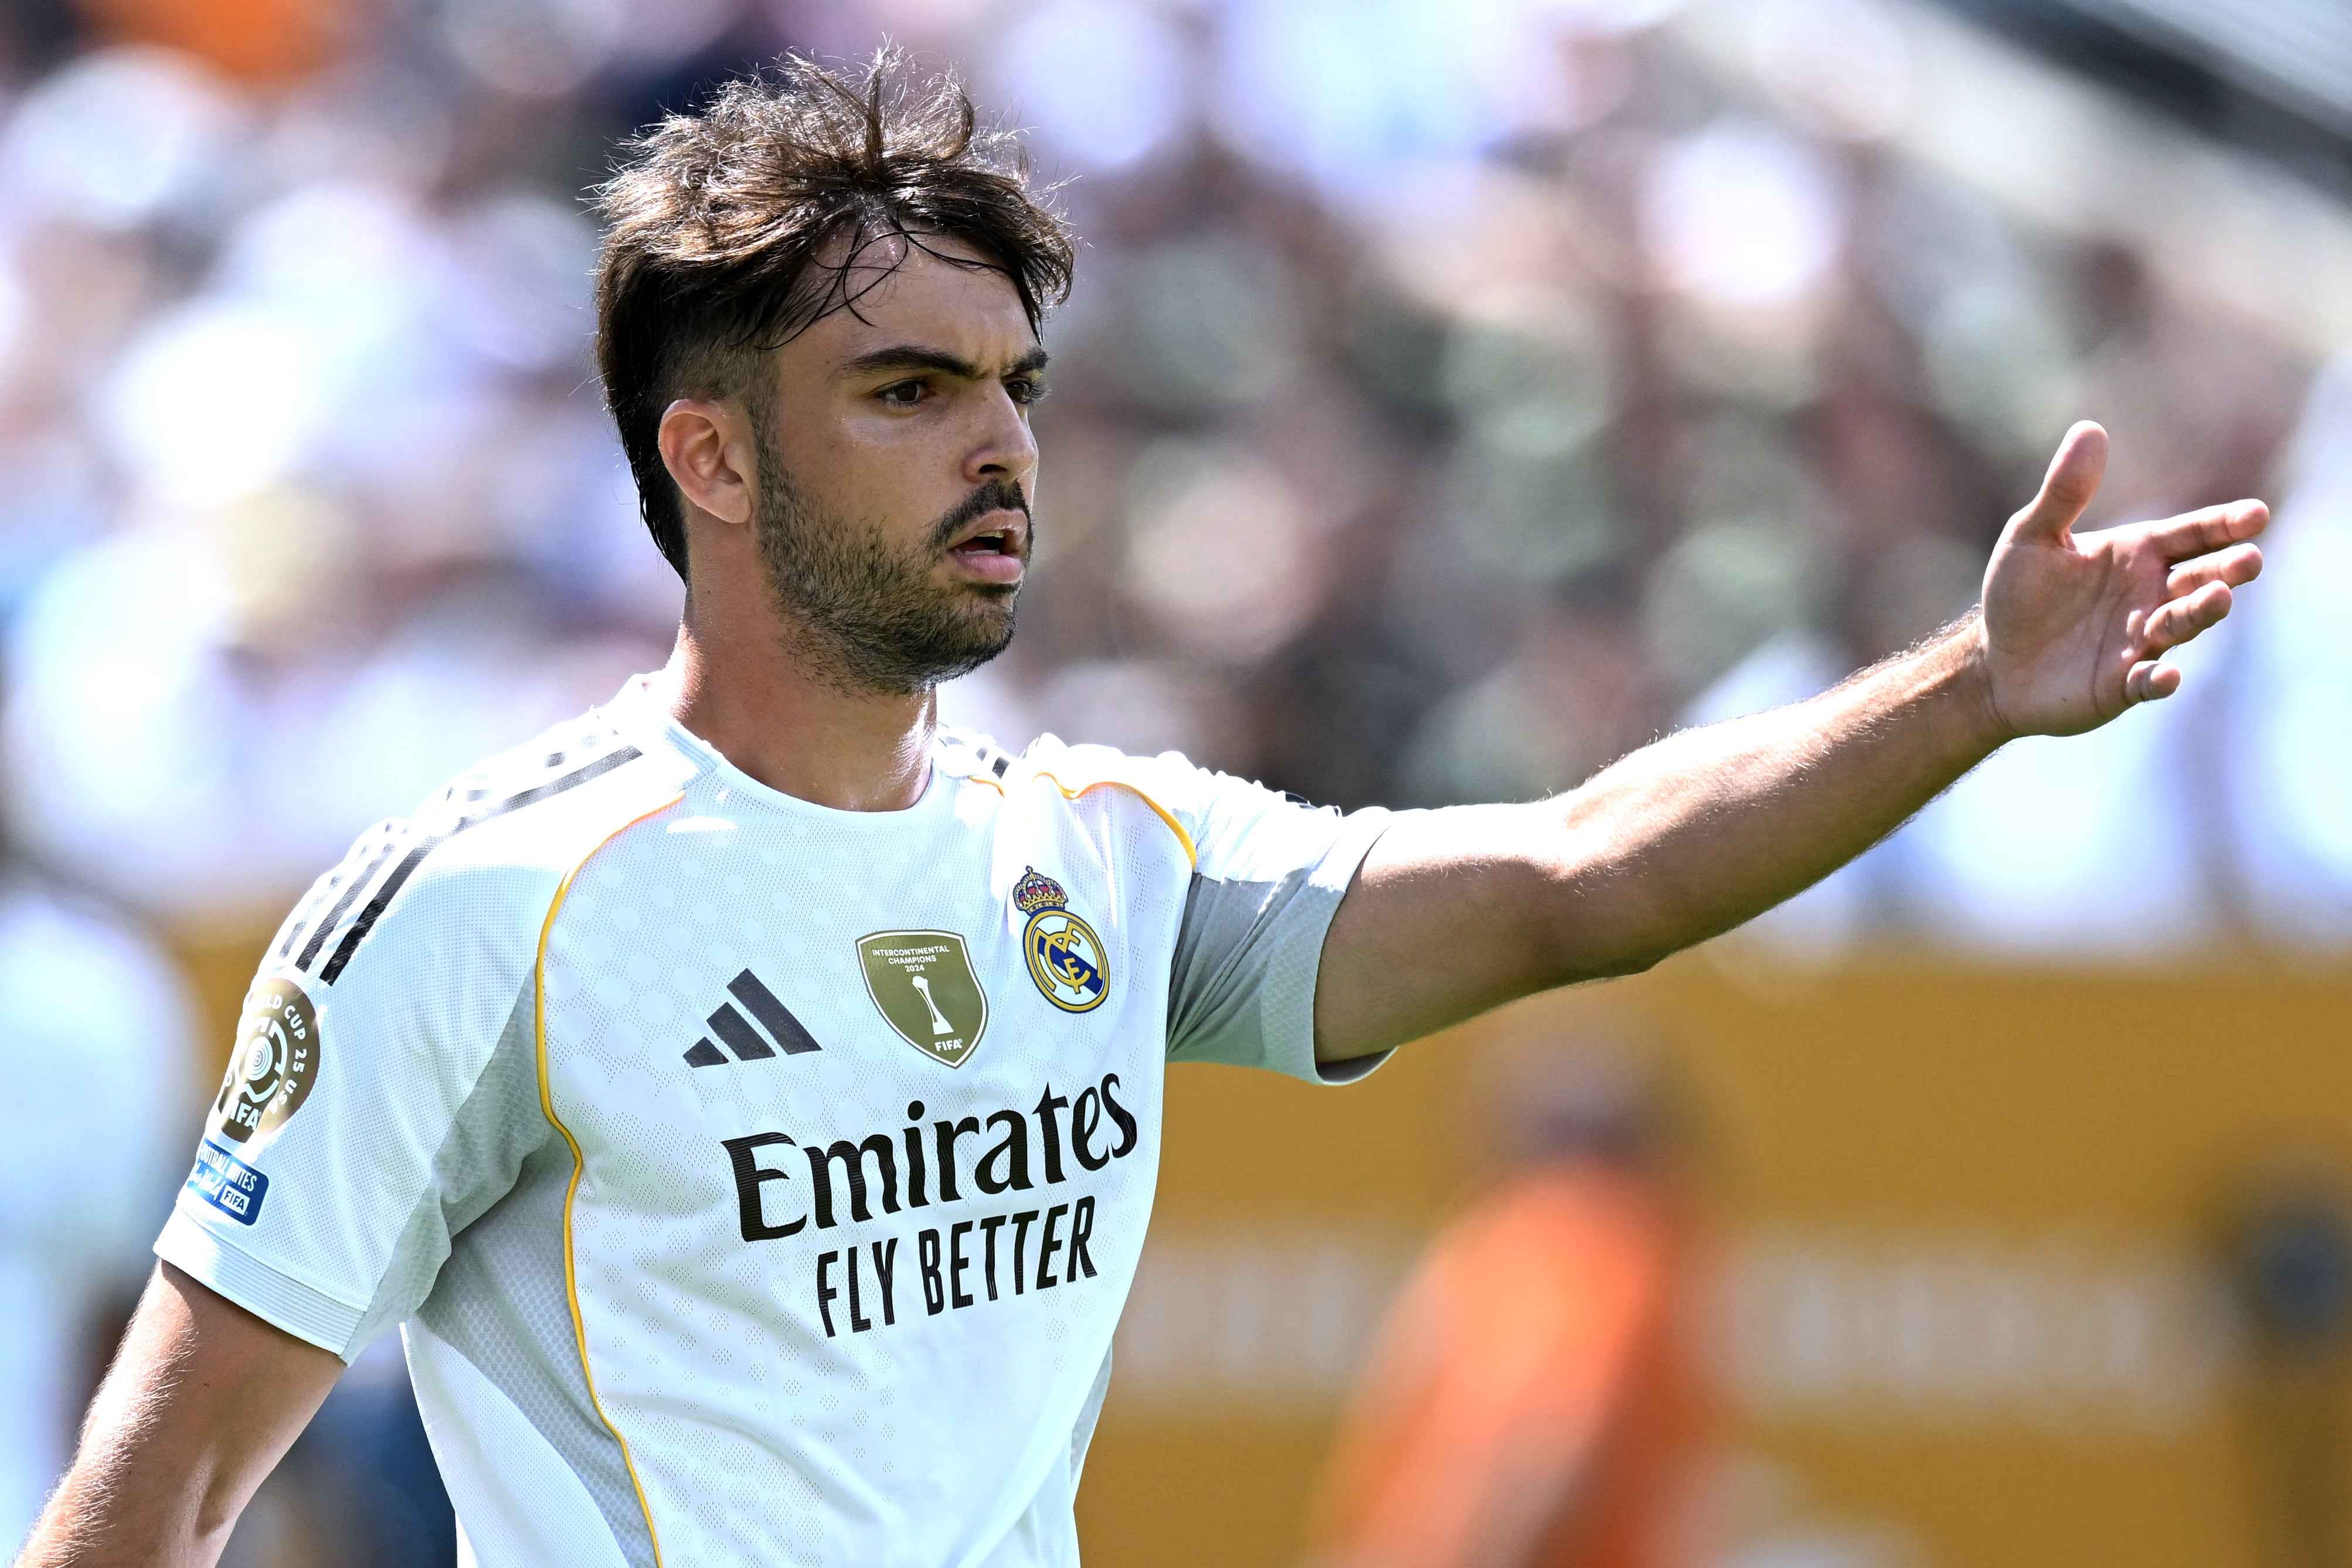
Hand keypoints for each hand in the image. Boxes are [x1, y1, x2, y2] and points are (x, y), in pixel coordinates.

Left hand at [1976, 422, 2266, 737]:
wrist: (1993, 662)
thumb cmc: (2018, 594)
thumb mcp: (2031, 536)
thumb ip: (2064, 491)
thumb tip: (2089, 429)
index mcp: (2139, 554)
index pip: (2193, 535)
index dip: (2225, 525)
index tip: (2256, 515)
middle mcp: (2150, 596)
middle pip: (2201, 579)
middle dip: (2227, 570)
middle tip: (2249, 560)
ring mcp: (2141, 641)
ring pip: (2181, 625)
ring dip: (2200, 613)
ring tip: (2218, 598)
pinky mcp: (2120, 684)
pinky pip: (2146, 681)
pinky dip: (2158, 679)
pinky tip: (2165, 676)